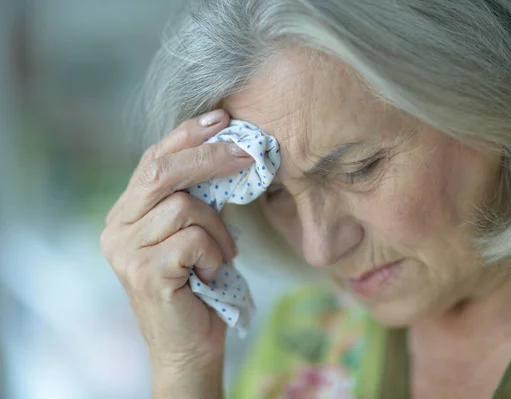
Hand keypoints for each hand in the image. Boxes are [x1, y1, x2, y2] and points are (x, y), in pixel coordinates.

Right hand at [100, 110, 252, 391]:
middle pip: (162, 172)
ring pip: (184, 207)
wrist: (189, 344)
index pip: (153, 160)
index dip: (187, 135)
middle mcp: (116, 227)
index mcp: (126, 213)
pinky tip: (211, 272)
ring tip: (223, 254)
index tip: (221, 118)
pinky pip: (193, 238)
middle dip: (211, 157)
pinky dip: (215, 252)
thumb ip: (196, 197)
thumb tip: (228, 149)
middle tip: (248, 155)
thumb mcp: (195, 232)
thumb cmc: (197, 285)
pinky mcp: (144, 272)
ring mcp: (125, 251)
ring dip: (218, 229)